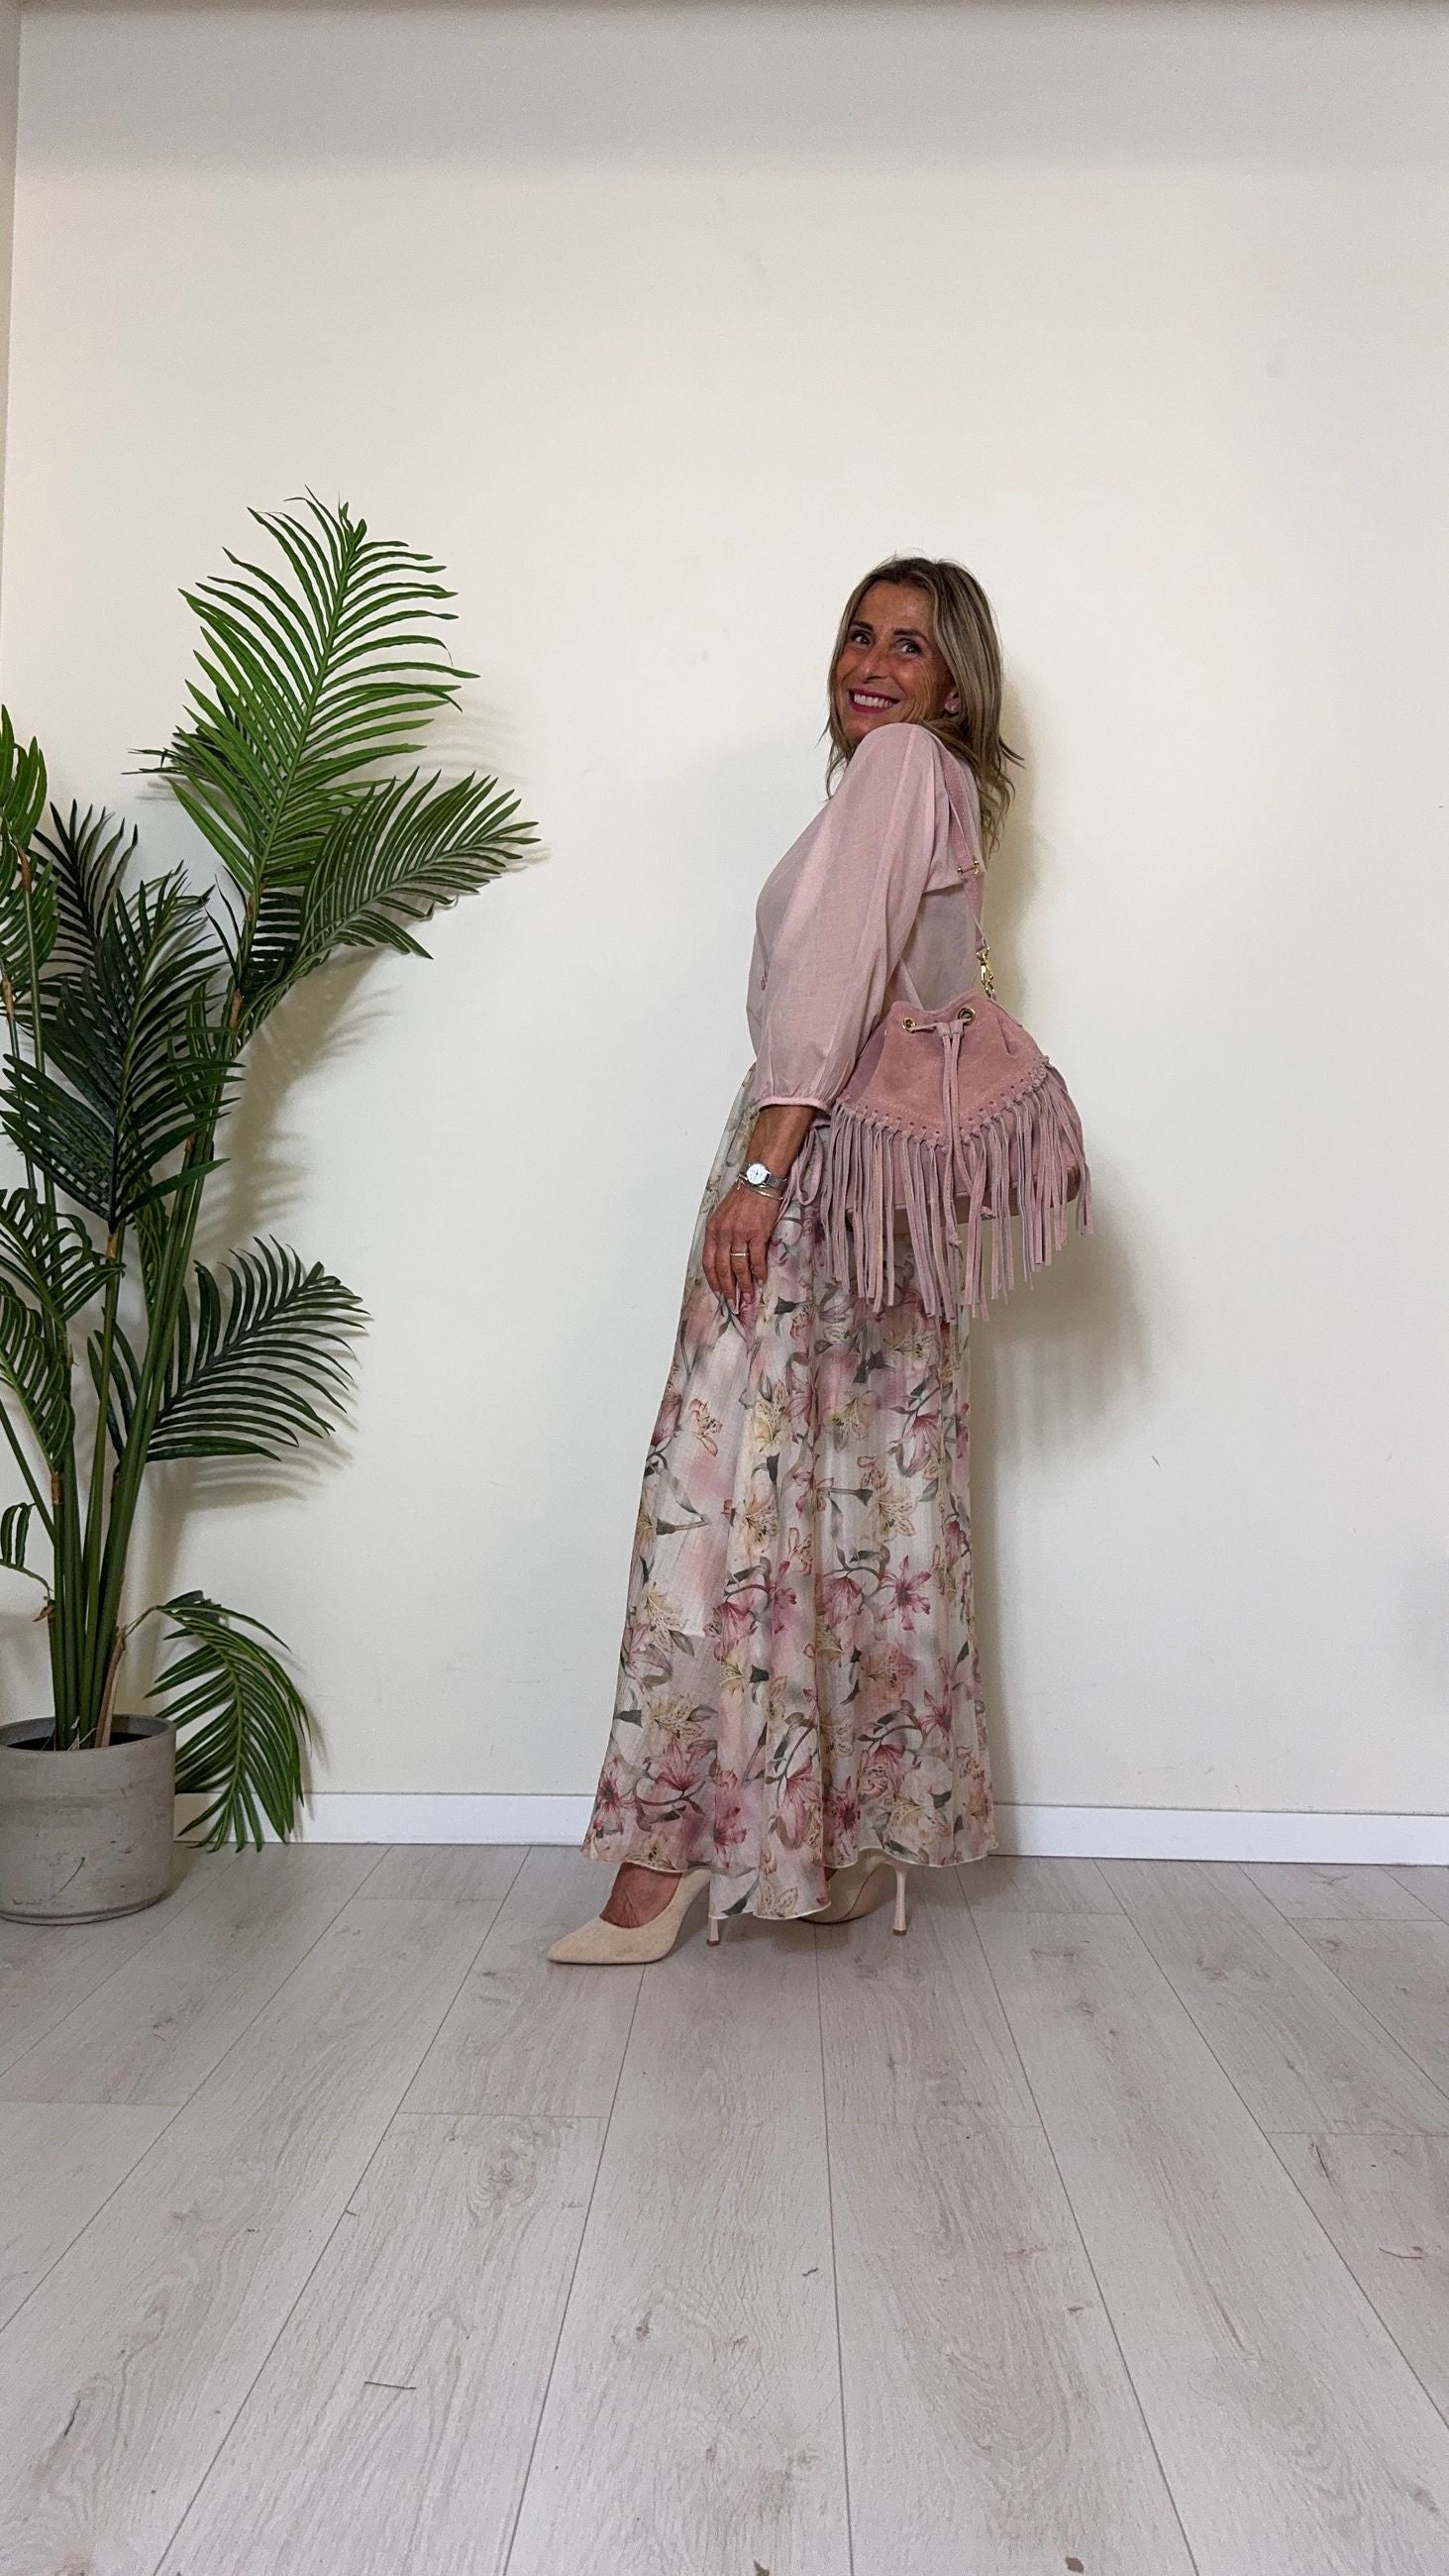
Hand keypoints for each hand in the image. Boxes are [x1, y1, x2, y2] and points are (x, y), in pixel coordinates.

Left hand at [703, 1179, 780, 1308]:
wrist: (758, 1181)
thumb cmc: (742, 1198)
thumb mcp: (722, 1216)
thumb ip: (721, 1236)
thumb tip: (724, 1260)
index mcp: (712, 1230)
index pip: (708, 1262)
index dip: (713, 1281)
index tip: (718, 1294)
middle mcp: (723, 1233)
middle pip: (722, 1268)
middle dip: (727, 1289)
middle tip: (733, 1303)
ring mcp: (740, 1234)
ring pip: (739, 1267)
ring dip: (744, 1285)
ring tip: (748, 1297)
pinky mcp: (757, 1233)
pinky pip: (756, 1258)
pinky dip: (759, 1272)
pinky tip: (761, 1280)